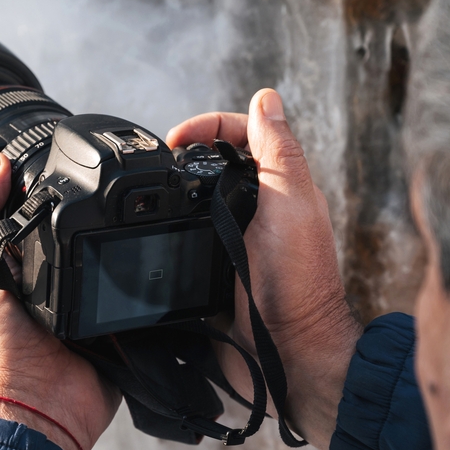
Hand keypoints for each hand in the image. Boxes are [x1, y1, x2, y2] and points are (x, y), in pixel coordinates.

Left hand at [0, 153, 120, 449]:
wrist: (39, 409)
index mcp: (24, 267)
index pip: (42, 214)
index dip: (50, 188)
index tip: (64, 159)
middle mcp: (60, 282)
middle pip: (86, 232)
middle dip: (98, 215)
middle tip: (110, 196)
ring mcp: (94, 304)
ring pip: (117, 259)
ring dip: (123, 248)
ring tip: (130, 229)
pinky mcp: (124, 325)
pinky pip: (141, 296)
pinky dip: (144, 284)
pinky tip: (147, 266)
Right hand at [166, 89, 362, 449]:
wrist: (288, 352)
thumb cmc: (298, 282)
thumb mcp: (291, 205)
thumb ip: (279, 153)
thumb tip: (266, 97)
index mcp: (279, 186)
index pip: (241, 133)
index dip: (208, 125)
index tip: (175, 140)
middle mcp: (257, 208)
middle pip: (216, 162)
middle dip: (185, 154)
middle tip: (157, 164)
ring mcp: (235, 239)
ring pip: (198, 198)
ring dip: (175, 190)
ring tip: (151, 192)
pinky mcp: (215, 268)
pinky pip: (188, 237)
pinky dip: (170, 226)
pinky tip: (156, 229)